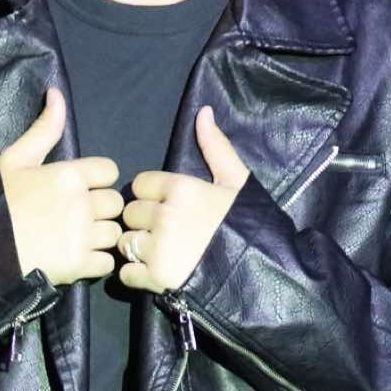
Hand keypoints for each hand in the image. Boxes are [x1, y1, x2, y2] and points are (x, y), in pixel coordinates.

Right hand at [0, 88, 124, 284]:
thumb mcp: (15, 159)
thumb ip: (44, 128)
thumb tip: (57, 92)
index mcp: (69, 174)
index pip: (109, 170)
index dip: (98, 180)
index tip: (81, 189)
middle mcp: (82, 203)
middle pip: (114, 203)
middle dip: (100, 209)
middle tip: (78, 216)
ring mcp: (83, 236)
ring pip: (113, 233)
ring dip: (100, 236)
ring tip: (78, 238)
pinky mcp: (80, 265)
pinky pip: (107, 262)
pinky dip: (96, 262)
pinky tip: (78, 258)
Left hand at [118, 105, 251, 293]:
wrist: (264, 271)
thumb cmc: (249, 223)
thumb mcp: (237, 181)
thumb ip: (215, 147)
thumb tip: (203, 112)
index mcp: (181, 188)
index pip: (141, 185)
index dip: (152, 196)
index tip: (169, 207)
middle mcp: (165, 215)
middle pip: (131, 213)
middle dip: (145, 222)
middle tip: (167, 233)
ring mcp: (159, 248)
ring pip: (126, 242)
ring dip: (138, 248)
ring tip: (161, 254)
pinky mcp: (155, 279)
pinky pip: (126, 273)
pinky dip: (136, 275)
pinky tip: (156, 274)